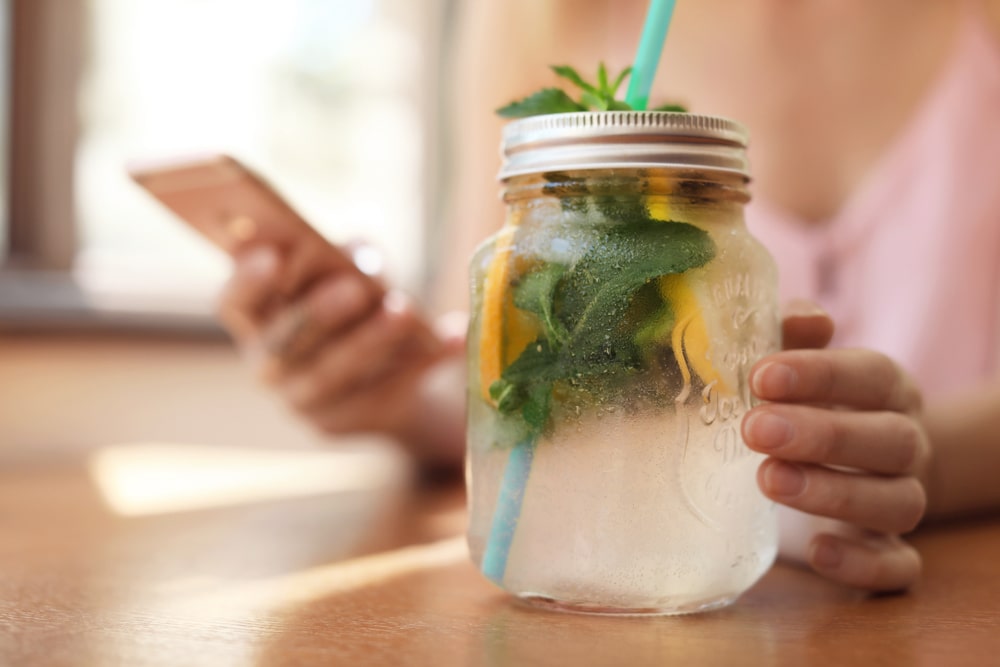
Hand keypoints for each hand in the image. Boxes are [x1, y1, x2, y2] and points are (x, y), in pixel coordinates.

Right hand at [217, 243, 465, 464]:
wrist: (387, 372)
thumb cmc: (357, 305)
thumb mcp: (351, 273)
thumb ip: (349, 258)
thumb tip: (363, 255)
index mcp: (257, 318)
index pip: (234, 302)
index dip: (247, 280)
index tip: (272, 255)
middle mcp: (270, 363)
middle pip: (284, 341)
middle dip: (319, 312)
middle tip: (356, 286)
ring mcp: (303, 398)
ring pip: (331, 372)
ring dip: (370, 340)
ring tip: (403, 311)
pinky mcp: (344, 421)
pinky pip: (381, 392)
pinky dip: (419, 364)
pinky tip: (451, 339)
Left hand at [742, 302, 930, 591]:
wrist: (858, 459)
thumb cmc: (811, 399)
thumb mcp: (799, 360)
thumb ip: (792, 333)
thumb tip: (797, 320)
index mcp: (887, 389)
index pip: (870, 376)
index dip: (821, 375)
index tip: (761, 377)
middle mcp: (905, 443)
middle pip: (888, 440)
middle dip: (823, 435)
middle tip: (755, 430)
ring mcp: (903, 498)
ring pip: (896, 503)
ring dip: (834, 494)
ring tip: (768, 481)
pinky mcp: (892, 551)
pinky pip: (898, 567)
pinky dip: (863, 564)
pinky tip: (816, 551)